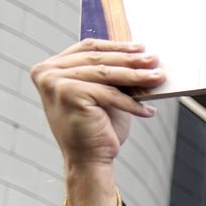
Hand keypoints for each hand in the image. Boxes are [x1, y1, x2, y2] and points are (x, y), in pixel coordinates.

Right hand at [31, 40, 164, 205]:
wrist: (89, 160)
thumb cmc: (98, 127)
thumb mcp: (103, 94)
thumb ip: (109, 73)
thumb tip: (140, 54)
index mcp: (50, 67)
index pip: (88, 48)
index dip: (117, 46)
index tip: (141, 47)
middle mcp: (46, 72)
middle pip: (99, 59)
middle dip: (131, 59)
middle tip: (156, 60)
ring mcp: (54, 82)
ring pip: (106, 74)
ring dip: (137, 76)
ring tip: (159, 78)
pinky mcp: (68, 94)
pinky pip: (109, 94)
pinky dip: (132, 103)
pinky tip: (149, 111)